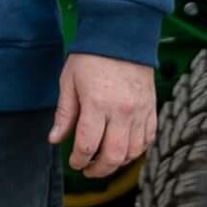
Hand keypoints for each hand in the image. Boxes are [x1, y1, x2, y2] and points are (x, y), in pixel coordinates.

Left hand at [49, 54, 155, 179]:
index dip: (78, 160)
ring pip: (133, 152)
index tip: (74, 162)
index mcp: (97, 104)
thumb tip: (55, 139)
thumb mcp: (69, 81)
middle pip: (113, 155)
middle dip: (98, 169)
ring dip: (118, 163)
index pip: (87, 145)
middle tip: (88, 170)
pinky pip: (148, 139)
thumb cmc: (91, 57)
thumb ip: (65, 113)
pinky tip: (124, 150)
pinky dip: (137, 151)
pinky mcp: (152, 108)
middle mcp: (122, 111)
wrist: (122, 36)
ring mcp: (140, 111)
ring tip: (105, 161)